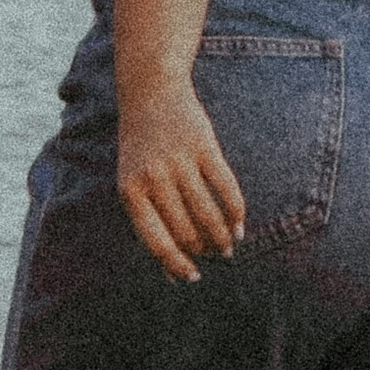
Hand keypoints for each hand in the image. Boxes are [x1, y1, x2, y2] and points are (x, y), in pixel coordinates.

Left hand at [116, 76, 246, 283]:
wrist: (150, 92)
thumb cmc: (141, 148)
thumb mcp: (133, 182)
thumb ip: (149, 223)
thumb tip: (170, 274)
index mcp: (130, 191)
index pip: (157, 241)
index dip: (176, 265)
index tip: (192, 278)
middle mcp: (154, 177)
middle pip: (186, 231)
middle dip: (203, 251)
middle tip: (215, 257)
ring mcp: (179, 161)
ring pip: (208, 214)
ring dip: (222, 237)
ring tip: (229, 247)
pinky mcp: (204, 146)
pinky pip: (226, 187)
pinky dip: (236, 211)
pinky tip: (240, 225)